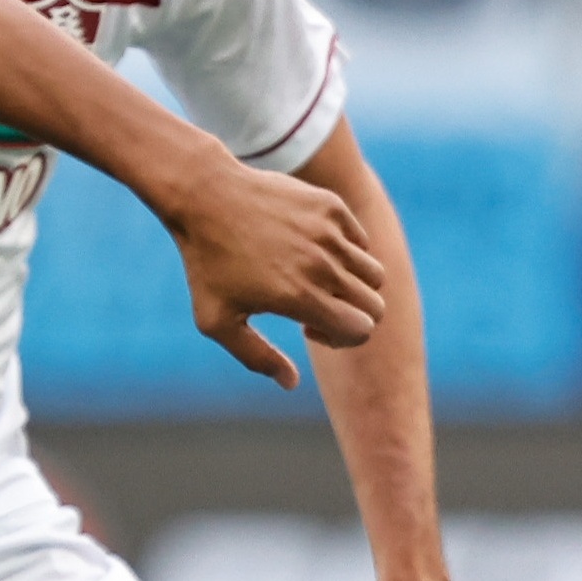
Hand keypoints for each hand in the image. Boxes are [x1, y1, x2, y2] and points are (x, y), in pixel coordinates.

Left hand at [165, 147, 385, 387]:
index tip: (309, 328)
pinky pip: (360, 240)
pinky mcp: (330, 206)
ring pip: (374, 274)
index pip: (361, 330)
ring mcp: (330, 233)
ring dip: (353, 286)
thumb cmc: (206, 263)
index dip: (342, 339)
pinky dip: (347, 252)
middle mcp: (322, 265)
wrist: (205, 196)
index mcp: (299, 298)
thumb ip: (256, 357)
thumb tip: (291, 383)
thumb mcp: (217, 320)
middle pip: (375, 306)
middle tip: (315, 307)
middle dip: (353, 316)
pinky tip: (310, 250)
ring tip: (317, 280)